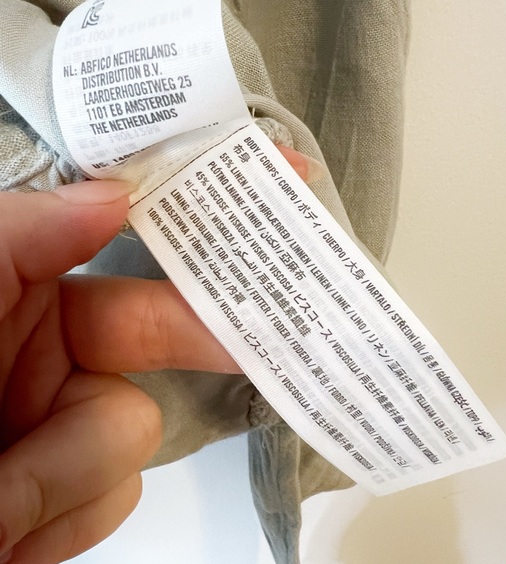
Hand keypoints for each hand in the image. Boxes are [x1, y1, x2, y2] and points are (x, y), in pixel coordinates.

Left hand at [0, 146, 319, 562]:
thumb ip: (22, 233)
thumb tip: (112, 196)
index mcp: (22, 284)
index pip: (126, 232)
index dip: (197, 207)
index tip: (274, 180)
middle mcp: (51, 347)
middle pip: (164, 328)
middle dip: (209, 334)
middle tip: (284, 326)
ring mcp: (65, 419)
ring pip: (134, 428)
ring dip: (71, 458)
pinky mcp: (73, 489)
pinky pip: (115, 489)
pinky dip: (64, 508)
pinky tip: (8, 519)